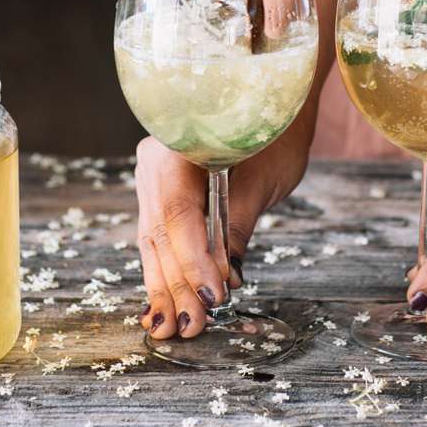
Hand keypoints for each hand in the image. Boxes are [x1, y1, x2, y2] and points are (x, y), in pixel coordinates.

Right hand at [134, 108, 314, 339]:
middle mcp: (153, 159)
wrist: (270, 99)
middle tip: (188, 327)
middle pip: (159, 231)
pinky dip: (165, 270)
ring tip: (169, 328)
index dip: (193, 258)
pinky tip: (164, 304)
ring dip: (164, 286)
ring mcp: (151, 176)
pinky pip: (158, 236)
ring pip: (153, 239)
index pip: (177, 212)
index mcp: (176, 143)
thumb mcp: (263, 177)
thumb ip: (237, 224)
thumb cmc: (275, 133)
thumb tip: (228, 277)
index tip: (214, 293)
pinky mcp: (159, 194)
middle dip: (174, 284)